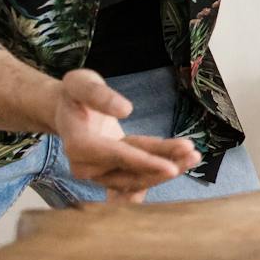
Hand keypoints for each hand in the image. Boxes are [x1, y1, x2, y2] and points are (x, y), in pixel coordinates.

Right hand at [55, 68, 200, 202]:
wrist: (66, 109)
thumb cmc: (74, 93)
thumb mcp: (80, 83)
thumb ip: (99, 95)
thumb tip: (126, 109)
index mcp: (78, 144)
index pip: (117, 156)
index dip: (145, 162)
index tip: (170, 167)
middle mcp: (85, 166)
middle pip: (131, 170)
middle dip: (163, 165)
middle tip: (193, 155)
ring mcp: (97, 173)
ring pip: (137, 176)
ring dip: (166, 169)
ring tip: (193, 157)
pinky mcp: (109, 173)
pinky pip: (136, 176)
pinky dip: (157, 173)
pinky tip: (182, 166)